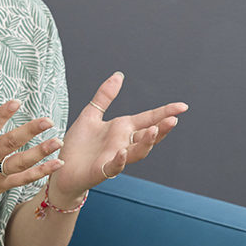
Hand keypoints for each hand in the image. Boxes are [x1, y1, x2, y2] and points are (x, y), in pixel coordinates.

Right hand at [0, 99, 65, 216]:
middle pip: (8, 144)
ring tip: (58, 141)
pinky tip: (58, 163)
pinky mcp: (0, 186)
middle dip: (29, 131)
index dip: (1, 114)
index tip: (17, 101)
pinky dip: (41, 172)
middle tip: (47, 120)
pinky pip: (24, 180)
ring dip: (40, 152)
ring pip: (20, 163)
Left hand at [49, 72, 186, 199]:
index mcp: (123, 129)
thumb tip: (119, 75)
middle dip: (161, 128)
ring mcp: (115, 157)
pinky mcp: (102, 169)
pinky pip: (115, 166)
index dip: (165, 112)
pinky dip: (120, 160)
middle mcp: (123, 143)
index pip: (148, 119)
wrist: (62, 168)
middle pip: (149, 136)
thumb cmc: (78, 144)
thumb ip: (105, 96)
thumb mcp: (91, 114)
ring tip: (154, 131)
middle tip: (173, 120)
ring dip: (147, 143)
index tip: (182, 106)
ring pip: (138, 152)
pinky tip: (123, 152)